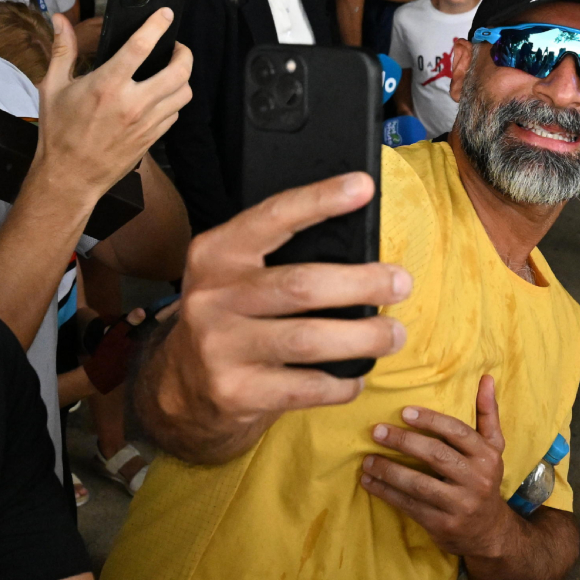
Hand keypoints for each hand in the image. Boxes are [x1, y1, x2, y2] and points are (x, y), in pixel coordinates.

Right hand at [35, 6, 192, 199]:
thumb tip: (60, 20)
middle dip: (184, 52)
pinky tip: (162, 96)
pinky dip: (174, 100)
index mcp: (107, 85)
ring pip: (183, 93)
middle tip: (177, 46)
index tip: (165, 14)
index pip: (141, 46)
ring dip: (183, 77)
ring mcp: (146, 123)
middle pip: (178, 70)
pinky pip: (175, 113)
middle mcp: (132, 103)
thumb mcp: (53, 87)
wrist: (69, 177)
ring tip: (172, 70)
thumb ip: (63, 50)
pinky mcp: (152, 138)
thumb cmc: (58, 132)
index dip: (157, 25)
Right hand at [136, 172, 410, 462]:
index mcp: (216, 254)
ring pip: (309, 339)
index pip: (272, 217)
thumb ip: (278, 258)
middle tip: (401, 283)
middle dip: (361, 283)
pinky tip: (356, 377)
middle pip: (301, 285)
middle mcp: (212, 297)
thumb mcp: (234, 277)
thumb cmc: (228, 318)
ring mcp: (221, 347)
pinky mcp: (236, 392)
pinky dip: (342, 383)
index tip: (362, 188)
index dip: (319, 200)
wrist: (178, 388)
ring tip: (394, 334)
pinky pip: (306, 387)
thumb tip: (363, 249)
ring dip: (364, 337)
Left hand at [362, 374, 511, 556]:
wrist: (489, 532)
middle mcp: (477, 479)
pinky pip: (409, 505)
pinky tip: (369, 482)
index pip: (457, 432)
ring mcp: (460, 504)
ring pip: (419, 484)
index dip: (430, 421)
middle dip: (403, 442)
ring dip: (389, 470)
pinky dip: (386, 493)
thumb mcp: (494, 448)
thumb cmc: (485, 479)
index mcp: (487, 456)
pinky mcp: (443, 524)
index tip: (403, 412)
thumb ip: (487, 414)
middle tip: (377, 432)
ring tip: (366, 460)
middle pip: (436, 455)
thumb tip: (487, 378)